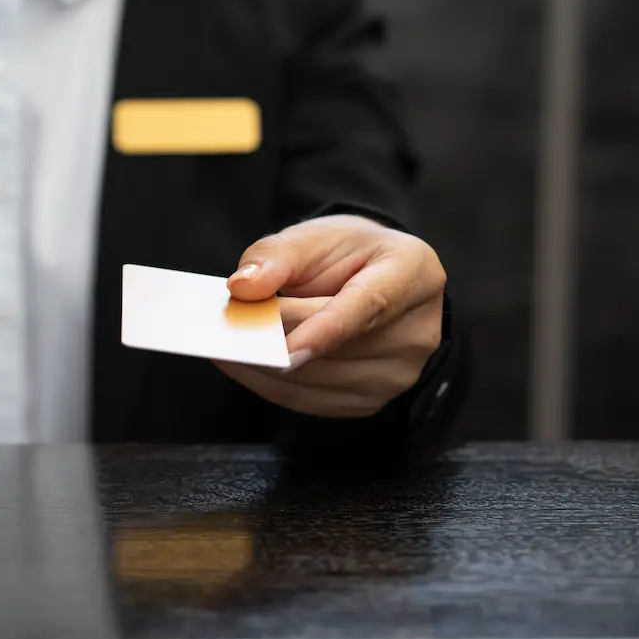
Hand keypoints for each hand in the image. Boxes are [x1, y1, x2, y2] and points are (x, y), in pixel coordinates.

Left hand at [218, 214, 445, 418]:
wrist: (374, 281)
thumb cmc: (347, 255)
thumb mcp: (315, 236)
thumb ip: (277, 256)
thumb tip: (243, 287)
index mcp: (413, 273)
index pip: (369, 307)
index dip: (324, 331)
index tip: (283, 351)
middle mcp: (417, 331)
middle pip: (335, 349)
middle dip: (273, 340)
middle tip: (221, 330)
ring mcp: (398, 374)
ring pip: (316, 381)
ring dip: (264, 366)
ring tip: (225, 343)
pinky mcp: (371, 401)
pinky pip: (309, 402)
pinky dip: (269, 384)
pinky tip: (244, 364)